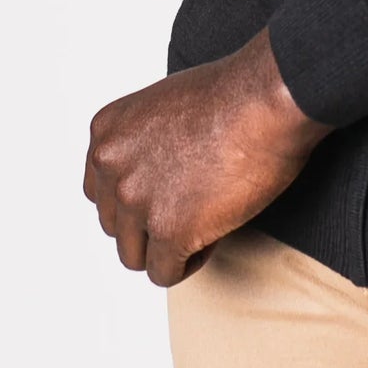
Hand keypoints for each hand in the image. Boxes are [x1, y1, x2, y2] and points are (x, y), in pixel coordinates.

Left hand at [82, 28, 330, 285]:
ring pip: (134, 255)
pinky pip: (165, 273)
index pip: (101, 192)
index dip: (135, 199)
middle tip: (191, 206)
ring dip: (165, 247)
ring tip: (203, 222)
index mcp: (107, 134)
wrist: (266, 99)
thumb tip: (151, 176)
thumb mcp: (164, 105)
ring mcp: (137, 200)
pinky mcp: (169, 230)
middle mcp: (111, 167)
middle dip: (150, 223)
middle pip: (115, 226)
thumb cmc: (232, 94)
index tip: (166, 193)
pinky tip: (213, 235)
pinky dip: (189, 262)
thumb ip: (142, 143)